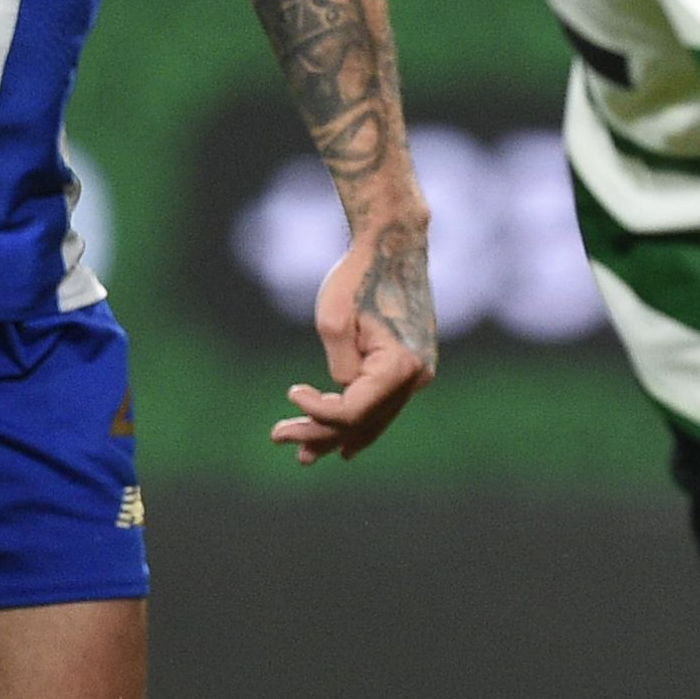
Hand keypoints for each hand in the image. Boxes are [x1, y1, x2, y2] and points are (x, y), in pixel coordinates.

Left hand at [275, 203, 434, 463]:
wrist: (394, 243)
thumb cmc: (359, 276)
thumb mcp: (334, 320)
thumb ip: (340, 367)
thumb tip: (342, 394)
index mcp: (400, 366)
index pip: (353, 411)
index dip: (317, 412)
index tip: (290, 392)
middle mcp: (417, 376)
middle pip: (364, 423)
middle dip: (320, 434)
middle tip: (279, 438)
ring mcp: (420, 373)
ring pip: (376, 417)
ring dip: (339, 435)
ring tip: (305, 455)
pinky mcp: (414, 366)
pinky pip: (384, 403)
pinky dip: (361, 420)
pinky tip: (346, 442)